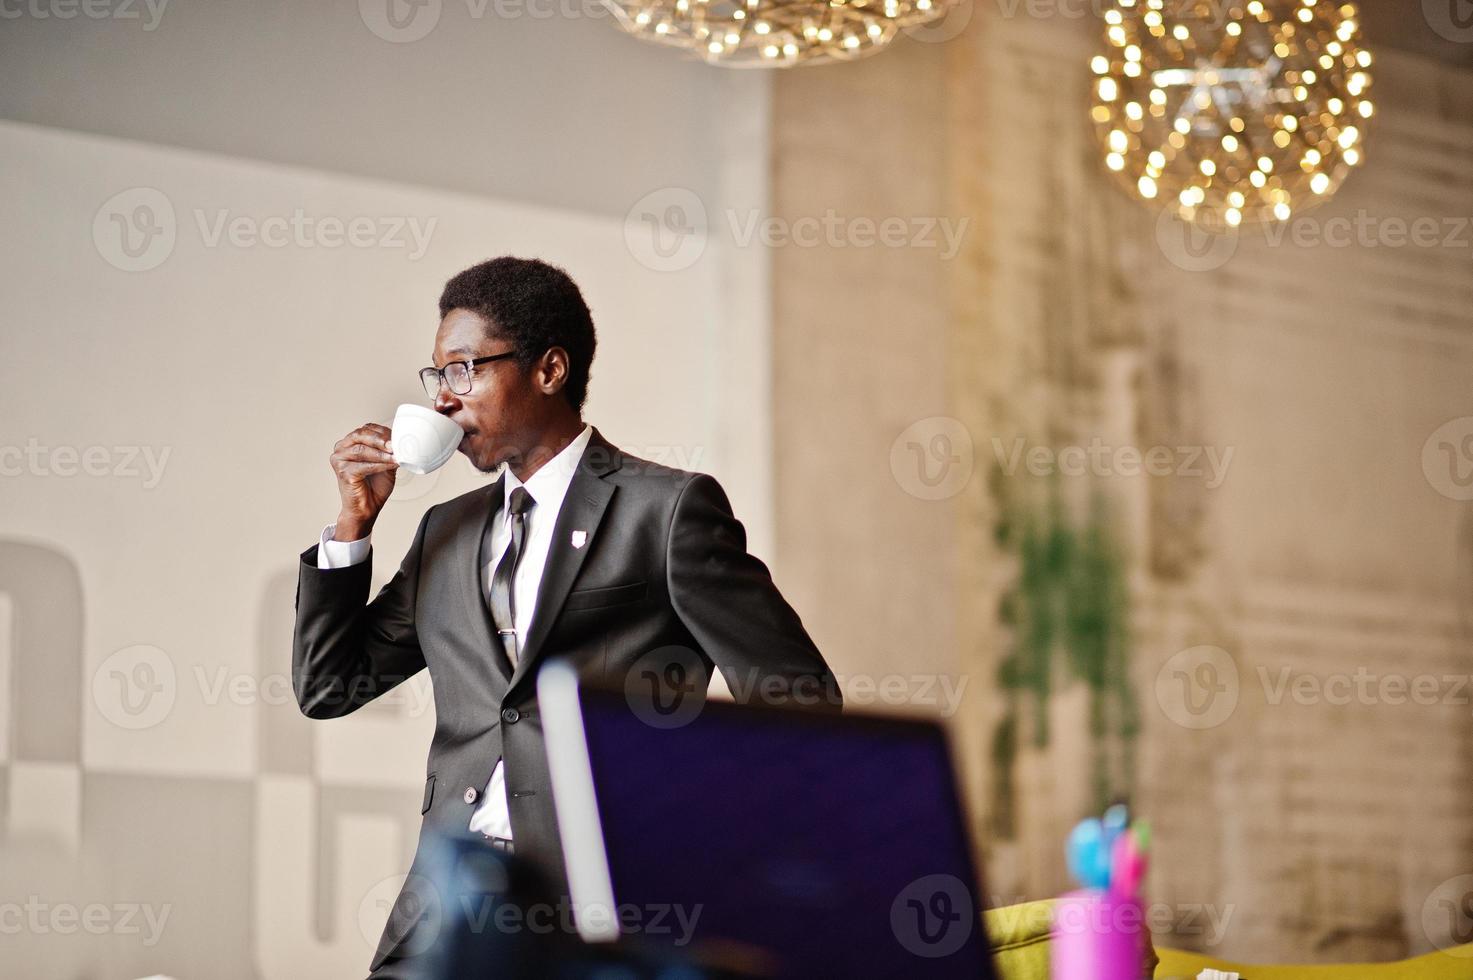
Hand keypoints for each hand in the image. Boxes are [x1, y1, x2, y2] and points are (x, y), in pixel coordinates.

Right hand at [330, 423, 396, 539]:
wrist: (367, 508)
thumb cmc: (374, 486)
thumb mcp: (385, 462)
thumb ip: (389, 451)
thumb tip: (401, 441)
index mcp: (349, 442)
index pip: (366, 429)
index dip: (383, 431)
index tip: (398, 436)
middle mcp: (341, 449)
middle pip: (361, 436)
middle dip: (380, 439)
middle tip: (396, 444)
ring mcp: (339, 460)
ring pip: (362, 450)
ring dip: (382, 453)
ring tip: (397, 456)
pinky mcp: (343, 472)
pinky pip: (364, 465)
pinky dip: (380, 464)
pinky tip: (391, 464)